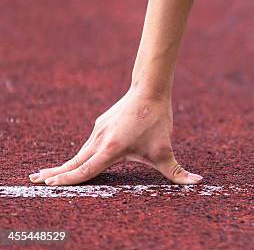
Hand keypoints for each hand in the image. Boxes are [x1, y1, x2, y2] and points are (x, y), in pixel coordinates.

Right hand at [28, 89, 202, 185]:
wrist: (150, 89)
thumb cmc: (156, 121)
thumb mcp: (166, 150)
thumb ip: (178, 171)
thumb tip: (197, 182)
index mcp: (111, 148)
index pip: (85, 170)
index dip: (68, 180)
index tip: (50, 185)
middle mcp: (100, 139)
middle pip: (74, 161)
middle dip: (55, 173)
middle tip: (35, 180)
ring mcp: (99, 130)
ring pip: (80, 152)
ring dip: (66, 164)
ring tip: (50, 173)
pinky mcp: (102, 123)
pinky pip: (89, 143)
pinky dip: (79, 153)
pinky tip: (77, 159)